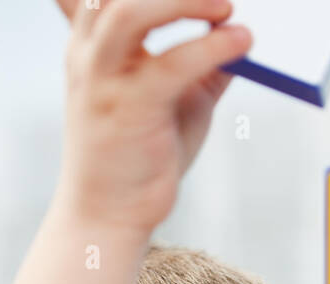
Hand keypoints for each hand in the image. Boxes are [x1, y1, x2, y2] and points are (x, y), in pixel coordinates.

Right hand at [51, 0, 252, 233]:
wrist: (109, 216)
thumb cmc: (138, 158)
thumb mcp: (175, 99)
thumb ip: (202, 64)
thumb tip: (239, 32)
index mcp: (92, 44)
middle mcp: (89, 54)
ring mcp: (104, 81)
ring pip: (130, 11)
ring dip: (183, 1)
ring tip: (226, 6)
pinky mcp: (130, 110)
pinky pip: (171, 65)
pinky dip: (211, 47)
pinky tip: (241, 41)